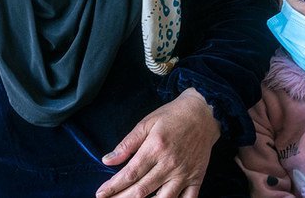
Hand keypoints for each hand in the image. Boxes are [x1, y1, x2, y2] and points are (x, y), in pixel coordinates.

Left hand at [96, 88, 219, 197]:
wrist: (203, 113)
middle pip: (141, 190)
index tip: (100, 194)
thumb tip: (107, 160)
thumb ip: (127, 144)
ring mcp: (184, 173)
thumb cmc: (172, 116)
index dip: (113, 187)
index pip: (130, 174)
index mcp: (155, 148)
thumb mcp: (146, 123)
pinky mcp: (197, 178)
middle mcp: (169, 164)